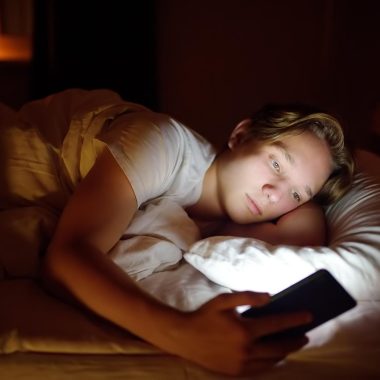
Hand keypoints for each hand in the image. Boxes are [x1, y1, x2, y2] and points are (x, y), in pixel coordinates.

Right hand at [162, 292, 310, 375]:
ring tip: (292, 345)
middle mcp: (247, 350)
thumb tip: (270, 298)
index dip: (295, 320)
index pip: (277, 325)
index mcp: (245, 331)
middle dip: (295, 341)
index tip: (309, 316)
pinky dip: (271, 363)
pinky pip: (260, 369)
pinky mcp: (236, 372)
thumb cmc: (204, 316)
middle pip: (279, 347)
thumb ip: (247, 297)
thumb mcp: (223, 301)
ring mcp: (242, 364)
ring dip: (285, 353)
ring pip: (272, 361)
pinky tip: (274, 357)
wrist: (184, 337)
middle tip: (305, 335)